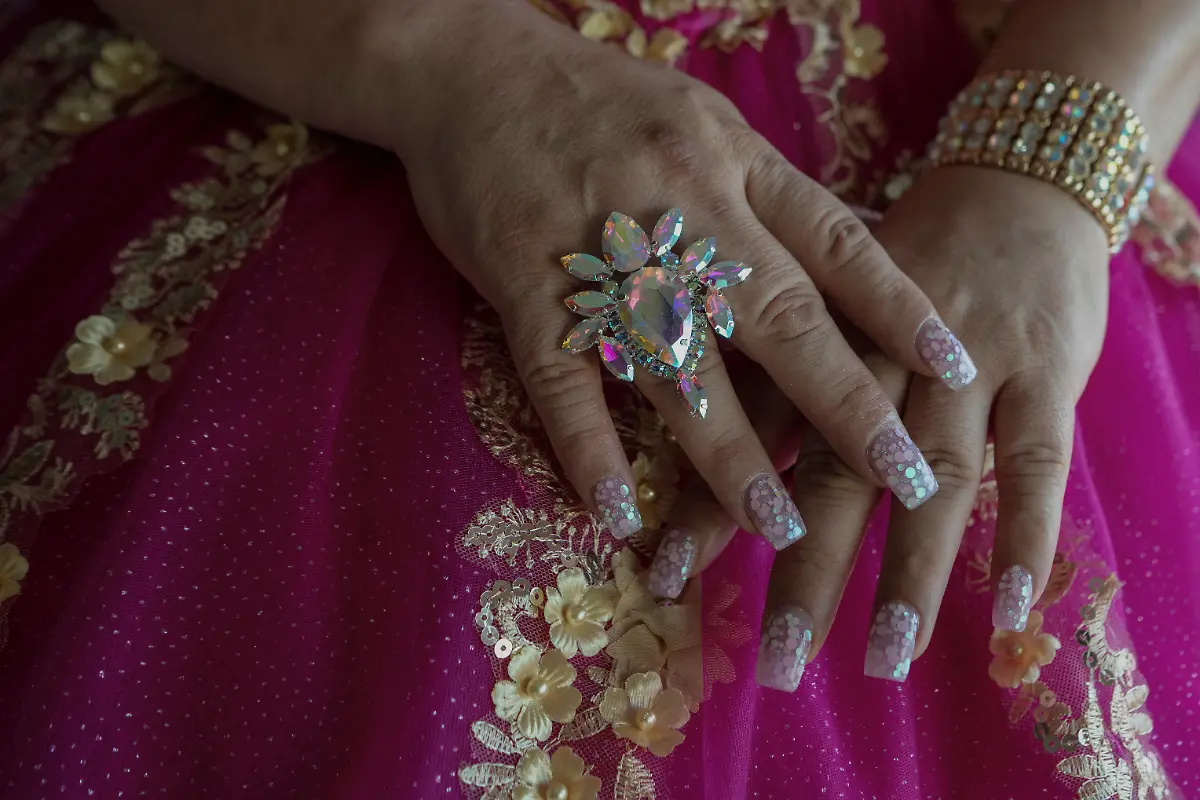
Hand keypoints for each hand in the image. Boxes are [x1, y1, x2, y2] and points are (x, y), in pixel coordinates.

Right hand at [395, 2, 971, 543]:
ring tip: (776, 526)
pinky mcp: (521, 281)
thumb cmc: (598, 104)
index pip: (834, 239)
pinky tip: (617, 510)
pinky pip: (561, 374)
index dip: (897, 306)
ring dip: (729, 451)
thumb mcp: (702, 124)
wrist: (472, 67)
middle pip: (777, 313)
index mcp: (733, 160)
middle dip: (846, 402)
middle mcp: (681, 204)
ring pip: (677, 360)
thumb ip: (762, 195)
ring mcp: (601, 247)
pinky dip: (589, 446)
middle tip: (904, 478)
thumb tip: (841, 268)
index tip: (952, 370)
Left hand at [655, 166, 1107, 688]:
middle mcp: (878, 351)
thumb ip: (760, 358)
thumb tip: (685, 436)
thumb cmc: (891, 256)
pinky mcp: (1047, 363)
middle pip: (837, 467)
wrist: (1009, 181)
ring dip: (913, 570)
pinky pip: (1040, 458)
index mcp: (813, 330)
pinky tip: (1012, 606)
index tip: (666, 577)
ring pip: (938, 472)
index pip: (751, 426)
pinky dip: (1029, 533)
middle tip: (780, 662)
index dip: (709, 501)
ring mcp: (967, 360)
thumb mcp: (816, 292)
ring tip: (886, 657)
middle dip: (809, 568)